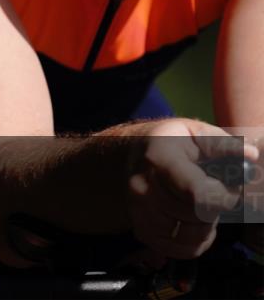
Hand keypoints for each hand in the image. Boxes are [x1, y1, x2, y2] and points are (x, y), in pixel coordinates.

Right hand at [127, 119, 259, 259]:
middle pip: (198, 216)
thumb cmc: (170, 144)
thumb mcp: (194, 132)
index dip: (223, 196)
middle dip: (215, 207)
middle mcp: (143, 188)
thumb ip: (222, 144)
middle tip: (211, 190)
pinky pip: (184, 249)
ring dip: (206, 224)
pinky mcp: (143, 232)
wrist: (129, 157)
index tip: (225, 185)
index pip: (198, 195)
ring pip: (193, 235)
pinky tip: (192, 220)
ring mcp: (140, 213)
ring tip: (198, 204)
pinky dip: (197, 240)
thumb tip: (252, 155)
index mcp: (160, 160)